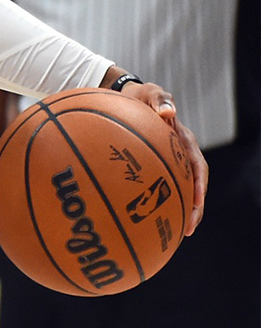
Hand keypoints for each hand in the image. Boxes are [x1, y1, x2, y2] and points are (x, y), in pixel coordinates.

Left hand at [115, 80, 207, 232]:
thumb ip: (159, 101)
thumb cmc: (140, 96)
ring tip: (174, 234)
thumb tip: (168, 112)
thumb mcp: (150, 93)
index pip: (198, 166)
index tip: (197, 203)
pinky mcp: (154, 165)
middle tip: (187, 229)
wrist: (128, 96)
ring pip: (179, 190)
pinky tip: (146, 221)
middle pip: (193, 185)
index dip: (199, 186)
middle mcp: (180, 154)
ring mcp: (168, 161)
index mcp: (183, 140)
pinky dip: (158, 203)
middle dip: (194, 208)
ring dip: (179, 210)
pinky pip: (159, 187)